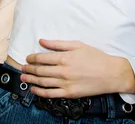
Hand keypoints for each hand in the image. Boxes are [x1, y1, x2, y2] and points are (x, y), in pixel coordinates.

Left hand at [20, 39, 134, 98]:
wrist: (111, 73)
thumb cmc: (96, 57)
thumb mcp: (78, 45)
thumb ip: (58, 44)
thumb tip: (42, 41)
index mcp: (65, 57)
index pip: (42, 58)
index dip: (32, 58)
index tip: (27, 58)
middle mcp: (63, 71)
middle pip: (40, 70)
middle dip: (28, 69)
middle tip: (22, 68)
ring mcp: (66, 83)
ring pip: (43, 82)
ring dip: (31, 80)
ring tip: (23, 78)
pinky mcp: (70, 93)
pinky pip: (51, 94)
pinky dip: (40, 92)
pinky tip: (34, 89)